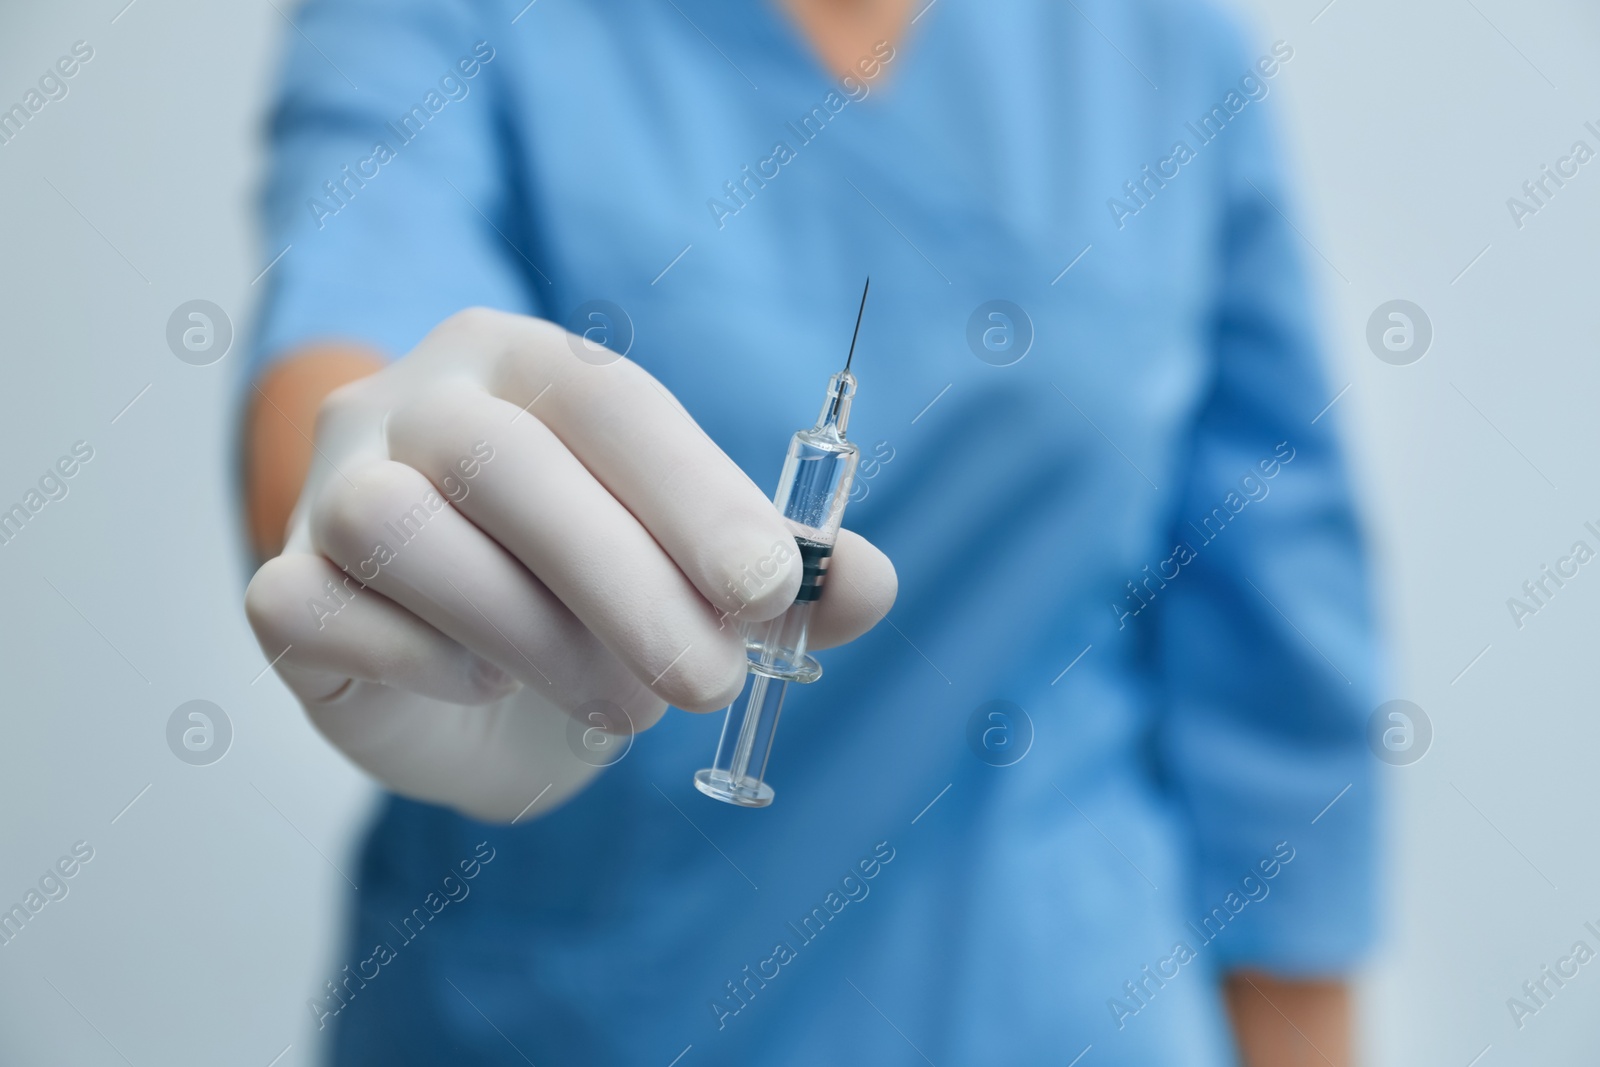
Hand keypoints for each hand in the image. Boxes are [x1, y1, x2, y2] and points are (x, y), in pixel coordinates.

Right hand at [245, 308, 896, 821]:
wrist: (473, 687)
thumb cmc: (593, 605)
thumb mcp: (696, 582)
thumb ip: (781, 576)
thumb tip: (869, 585)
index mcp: (530, 365)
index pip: (610, 399)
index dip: (694, 493)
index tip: (770, 590)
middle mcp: (418, 400)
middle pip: (508, 464)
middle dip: (627, 586)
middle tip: (708, 684)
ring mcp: (332, 485)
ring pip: (404, 531)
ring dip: (533, 636)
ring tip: (620, 703)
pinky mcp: (281, 586)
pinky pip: (318, 605)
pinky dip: (419, 659)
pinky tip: (479, 686)